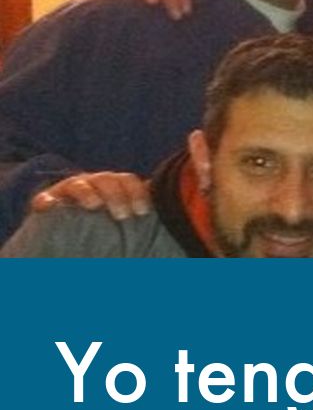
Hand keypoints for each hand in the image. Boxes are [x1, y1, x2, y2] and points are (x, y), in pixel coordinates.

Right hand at [32, 172, 151, 220]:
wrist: (68, 227)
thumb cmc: (107, 224)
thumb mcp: (126, 220)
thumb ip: (143, 219)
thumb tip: (172, 228)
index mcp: (115, 185)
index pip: (129, 181)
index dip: (137, 194)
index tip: (143, 212)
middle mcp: (94, 183)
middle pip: (107, 180)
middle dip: (117, 195)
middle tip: (122, 215)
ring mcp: (70, 190)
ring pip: (80, 184)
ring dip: (88, 193)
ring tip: (94, 205)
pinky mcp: (47, 201)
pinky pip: (44, 199)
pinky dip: (46, 201)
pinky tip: (48, 206)